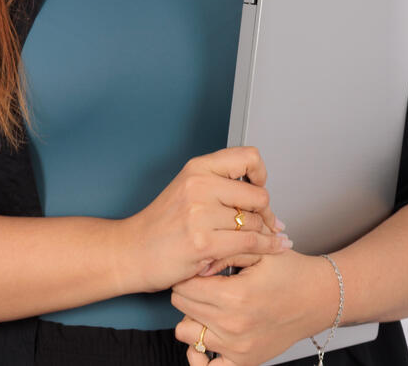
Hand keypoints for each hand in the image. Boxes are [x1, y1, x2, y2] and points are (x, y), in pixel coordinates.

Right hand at [118, 146, 290, 293]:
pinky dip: (267, 247)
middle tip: (266, 223)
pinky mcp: (203, 242)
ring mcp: (200, 214)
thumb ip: (219, 183)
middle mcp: (199, 185)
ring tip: (263, 240)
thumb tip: (259, 188)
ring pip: (256, 222)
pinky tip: (275, 247)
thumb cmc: (161, 225)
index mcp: (197, 168)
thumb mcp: (187, 188)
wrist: (132, 251)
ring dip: (264, 234)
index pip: (248, 157)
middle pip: (258, 195)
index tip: (257, 188)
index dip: (260, 174)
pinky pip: (250, 243)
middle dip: (266, 213)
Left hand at [172, 250, 335, 365]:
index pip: (186, 286)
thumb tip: (197, 264)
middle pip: (182, 306)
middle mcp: (234, 326)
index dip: (186, 272)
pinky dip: (199, 353)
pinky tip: (207, 336)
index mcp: (236, 296)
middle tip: (203, 281)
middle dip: (186, 290)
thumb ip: (224, 253)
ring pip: (186, 333)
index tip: (196, 266)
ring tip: (207, 304)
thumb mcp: (258, 251)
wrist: (318, 298)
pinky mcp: (244, 361)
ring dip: (191, 316)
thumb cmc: (290, 272)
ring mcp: (238, 348)